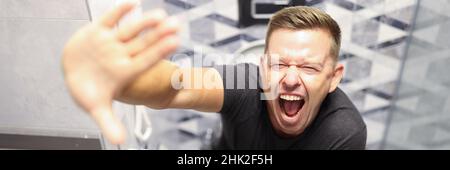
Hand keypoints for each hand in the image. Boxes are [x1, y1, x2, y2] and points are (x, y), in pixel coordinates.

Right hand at [62, 2, 178, 143]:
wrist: (74, 74)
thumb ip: (108, 123)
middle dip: (159, 34)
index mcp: (124, 72)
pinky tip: (133, 3)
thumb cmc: (88, 91)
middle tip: (176, 24)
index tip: (176, 42)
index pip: (146, 60)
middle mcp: (121, 55)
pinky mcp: (97, 31)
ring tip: (160, 14)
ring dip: (144, 21)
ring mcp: (110, 42)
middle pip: (143, 43)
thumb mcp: (96, 108)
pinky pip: (111, 19)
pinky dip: (120, 11)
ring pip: (130, 29)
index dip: (160, 51)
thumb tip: (120, 142)